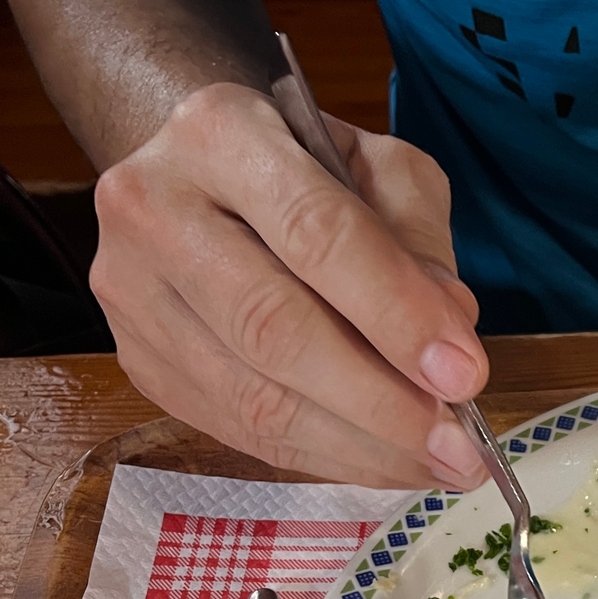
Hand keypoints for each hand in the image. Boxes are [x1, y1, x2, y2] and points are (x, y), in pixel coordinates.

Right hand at [91, 82, 490, 490]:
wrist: (201, 178)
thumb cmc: (305, 170)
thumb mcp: (379, 169)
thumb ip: (417, 240)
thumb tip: (449, 331)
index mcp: (219, 133)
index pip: (316, 234)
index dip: (396, 314)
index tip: (465, 375)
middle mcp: (153, 208)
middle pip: (272, 329)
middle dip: (380, 401)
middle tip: (458, 445)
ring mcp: (131, 292)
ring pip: (253, 398)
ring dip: (360, 447)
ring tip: (437, 465)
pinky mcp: (138, 360)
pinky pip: (241, 430)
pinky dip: (326, 456)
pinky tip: (386, 463)